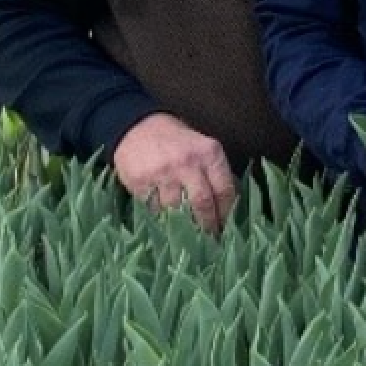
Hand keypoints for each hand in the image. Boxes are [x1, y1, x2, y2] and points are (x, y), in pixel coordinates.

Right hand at [113, 113, 237, 233]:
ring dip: (183, 226)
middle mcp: (188, 163)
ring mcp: (163, 173)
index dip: (226, 213)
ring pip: (177, 211)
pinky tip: (166, 222)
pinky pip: (154, 210)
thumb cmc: (176, 141)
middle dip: (207, 225)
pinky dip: (161, 219)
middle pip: (203, 204)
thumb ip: (214, 172)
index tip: (226, 226)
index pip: (224, 190)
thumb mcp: (202, 148)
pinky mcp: (141, 182)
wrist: (137, 127)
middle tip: (208, 238)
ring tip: (187, 235)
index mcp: (209, 153)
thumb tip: (228, 204)